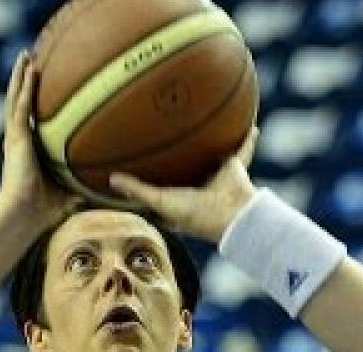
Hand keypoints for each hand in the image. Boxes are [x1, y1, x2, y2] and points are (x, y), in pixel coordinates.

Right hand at [0, 51, 82, 233]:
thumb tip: (112, 187)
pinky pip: (19, 106)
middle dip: (24, 83)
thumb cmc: (44, 209)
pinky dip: (23, 87)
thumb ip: (86, 183)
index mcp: (28, 151)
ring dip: (19, 77)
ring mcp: (15, 138)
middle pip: (19, 104)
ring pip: (15, 99)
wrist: (24, 213)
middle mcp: (19, 141)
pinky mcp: (15, 139)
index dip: (33, 104)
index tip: (40, 88)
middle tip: (29, 62)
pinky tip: (28, 70)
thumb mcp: (71, 190)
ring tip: (25, 56)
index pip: (30, 122)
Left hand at [108, 127, 259, 243]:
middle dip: (182, 158)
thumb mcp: (160, 201)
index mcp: (180, 198)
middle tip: (175, 142)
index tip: (142, 167)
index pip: (164, 187)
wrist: (229, 215)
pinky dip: (248, 139)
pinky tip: (252, 125)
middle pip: (188, 168)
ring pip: (213, 156)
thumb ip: (136, 190)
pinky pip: (243, 150)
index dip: (154, 180)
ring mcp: (217, 177)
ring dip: (212, 145)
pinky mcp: (235, 169)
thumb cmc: (193, 214)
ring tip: (209, 128)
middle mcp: (199, 186)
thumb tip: (111, 180)